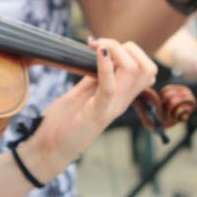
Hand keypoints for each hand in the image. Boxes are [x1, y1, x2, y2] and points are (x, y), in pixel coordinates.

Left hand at [24, 37, 157, 178]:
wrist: (48, 150)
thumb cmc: (64, 123)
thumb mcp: (82, 94)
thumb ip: (93, 77)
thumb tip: (100, 55)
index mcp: (120, 97)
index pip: (146, 69)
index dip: (131, 51)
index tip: (102, 46)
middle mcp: (122, 102)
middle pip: (148, 68)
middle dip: (128, 48)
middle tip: (100, 46)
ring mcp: (112, 108)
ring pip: (135, 72)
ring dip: (116, 50)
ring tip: (96, 47)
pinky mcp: (96, 114)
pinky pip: (109, 87)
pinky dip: (105, 66)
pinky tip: (98, 52)